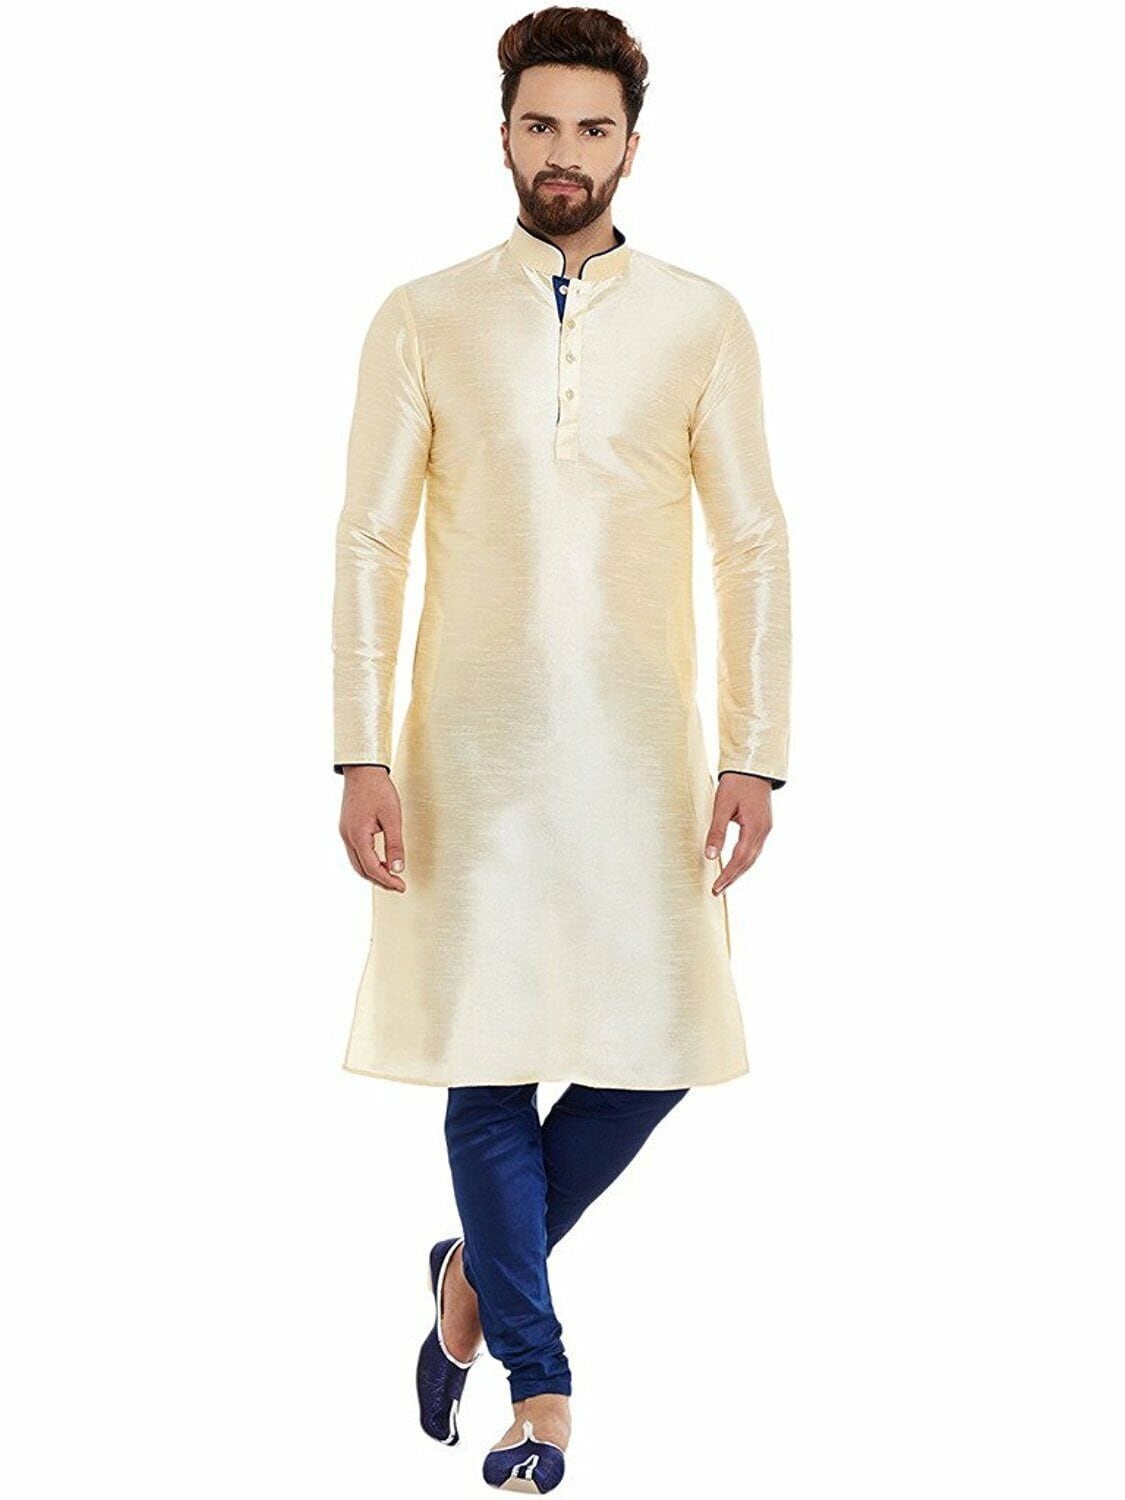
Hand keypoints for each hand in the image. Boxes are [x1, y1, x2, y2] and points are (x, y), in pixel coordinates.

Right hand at [338, 766, 406, 891]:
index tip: (402, 886)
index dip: (387, 880)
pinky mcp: (347, 828)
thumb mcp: (392, 817)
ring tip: (391, 877)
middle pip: (362, 870)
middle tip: (398, 886)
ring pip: (357, 863)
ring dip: (373, 873)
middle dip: (380, 881)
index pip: (372, 868)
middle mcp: (347, 837)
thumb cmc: (378, 789)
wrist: (363, 770)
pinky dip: (367, 862)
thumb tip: (397, 868)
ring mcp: (345, 833)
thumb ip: (394, 844)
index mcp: (357, 836)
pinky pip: (355, 852)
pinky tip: (379, 862)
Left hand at [704, 775, 771, 894]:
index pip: (740, 859)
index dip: (728, 875)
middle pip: (748, 862)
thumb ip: (717, 832)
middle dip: (732, 878)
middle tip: (717, 891)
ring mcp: (765, 829)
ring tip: (724, 883)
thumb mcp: (722, 806)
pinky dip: (744, 860)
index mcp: (755, 827)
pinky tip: (735, 865)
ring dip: (738, 871)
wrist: (752, 767)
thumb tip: (709, 856)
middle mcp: (764, 831)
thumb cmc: (736, 783)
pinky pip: (754, 849)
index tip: (716, 888)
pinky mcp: (763, 825)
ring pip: (752, 857)